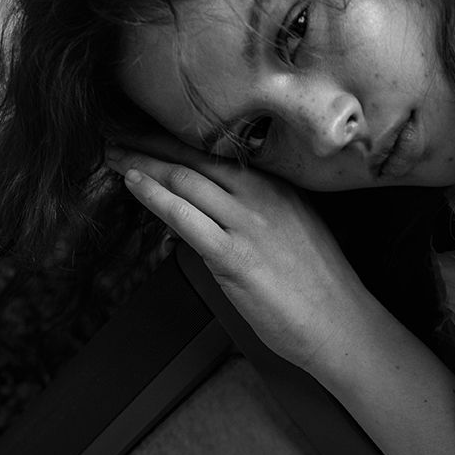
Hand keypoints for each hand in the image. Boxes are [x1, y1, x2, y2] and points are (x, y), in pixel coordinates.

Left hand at [105, 135, 373, 372]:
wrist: (341, 325)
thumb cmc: (320, 288)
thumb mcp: (297, 230)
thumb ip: (260, 212)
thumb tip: (217, 210)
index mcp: (280, 186)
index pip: (219, 150)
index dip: (177, 138)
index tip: (149, 130)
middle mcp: (264, 195)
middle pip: (195, 157)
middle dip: (150, 143)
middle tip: (117, 134)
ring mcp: (249, 224)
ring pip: (184, 180)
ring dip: (141, 164)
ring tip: (113, 155)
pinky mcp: (235, 256)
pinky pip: (184, 217)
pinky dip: (154, 196)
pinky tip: (131, 183)